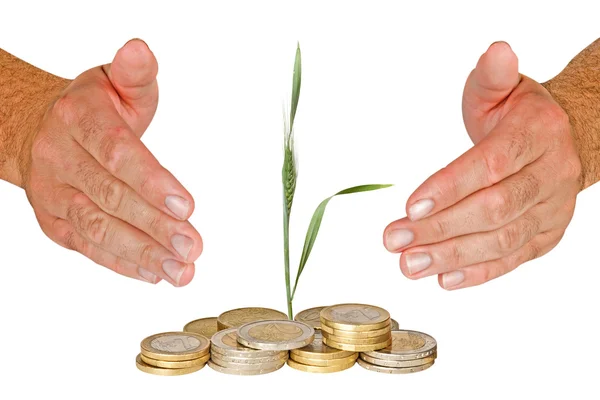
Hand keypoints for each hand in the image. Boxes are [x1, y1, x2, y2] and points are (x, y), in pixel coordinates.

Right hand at [22, 39, 201, 285]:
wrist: (38, 131)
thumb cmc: (91, 109)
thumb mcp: (115, 85)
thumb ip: (135, 74)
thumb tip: (139, 49)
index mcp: (78, 119)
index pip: (115, 152)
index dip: (151, 181)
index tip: (187, 205)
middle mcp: (59, 158)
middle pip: (109, 196)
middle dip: (154, 226)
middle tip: (192, 247)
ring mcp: (53, 194)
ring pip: (97, 228)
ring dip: (142, 253)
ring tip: (180, 270)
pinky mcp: (54, 222)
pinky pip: (87, 247)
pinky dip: (121, 263)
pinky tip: (154, 273)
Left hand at [383, 42, 581, 289]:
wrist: (561, 140)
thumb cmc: (519, 116)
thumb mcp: (501, 89)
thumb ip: (492, 76)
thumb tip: (496, 51)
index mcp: (536, 135)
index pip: (491, 165)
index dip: (450, 187)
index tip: (410, 206)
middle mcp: (550, 175)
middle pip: (494, 209)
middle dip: (441, 228)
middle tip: (396, 240)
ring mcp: (551, 210)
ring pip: (502, 240)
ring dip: (452, 256)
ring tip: (409, 264)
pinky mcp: (546, 236)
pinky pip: (513, 259)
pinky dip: (478, 272)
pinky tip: (443, 278)